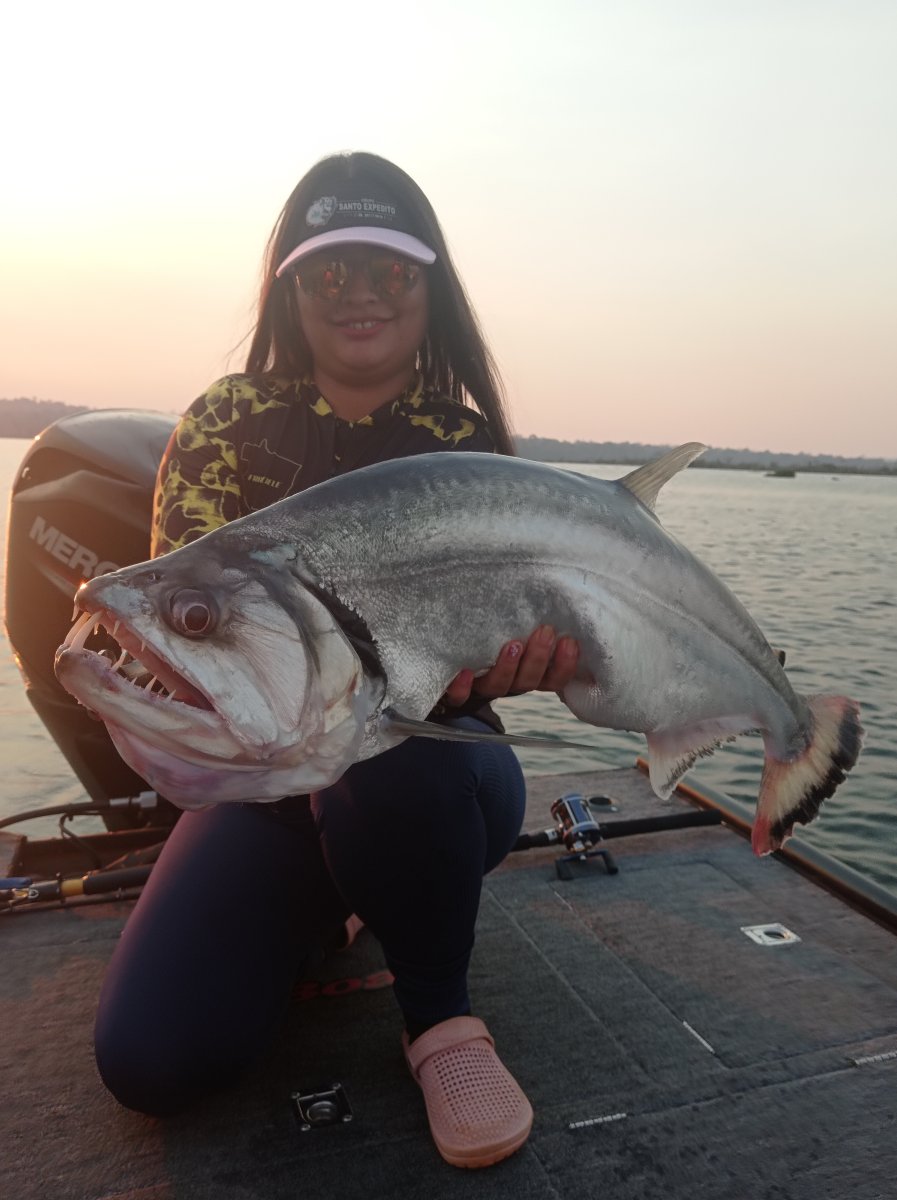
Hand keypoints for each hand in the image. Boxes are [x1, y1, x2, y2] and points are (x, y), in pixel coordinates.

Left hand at [442, 625, 579, 705]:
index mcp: (526, 672)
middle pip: (527, 681)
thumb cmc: (491, 635)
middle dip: (538, 658)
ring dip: (507, 668)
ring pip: (498, 686)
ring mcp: (481, 687)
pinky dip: (462, 687)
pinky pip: (458, 697)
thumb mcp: (516, 627)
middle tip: (545, 632)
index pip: (553, 678)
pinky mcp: (455, 692)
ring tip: (513, 645)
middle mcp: (507, 682)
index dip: (564, 665)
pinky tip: (464, 672)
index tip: (571, 641)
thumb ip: (532, 618)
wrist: (448, 662)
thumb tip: (554, 586)